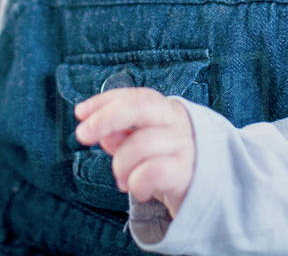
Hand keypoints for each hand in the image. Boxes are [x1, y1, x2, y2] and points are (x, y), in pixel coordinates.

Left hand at [74, 87, 195, 217]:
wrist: (207, 191)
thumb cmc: (167, 162)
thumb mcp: (143, 144)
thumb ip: (123, 135)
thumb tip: (103, 134)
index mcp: (166, 110)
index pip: (135, 97)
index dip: (105, 101)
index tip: (80, 112)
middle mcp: (178, 122)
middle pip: (140, 107)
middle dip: (106, 118)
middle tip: (82, 135)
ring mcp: (186, 146)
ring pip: (140, 144)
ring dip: (120, 166)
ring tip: (121, 179)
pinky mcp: (188, 173)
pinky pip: (152, 172)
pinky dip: (136, 183)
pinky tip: (137, 190)